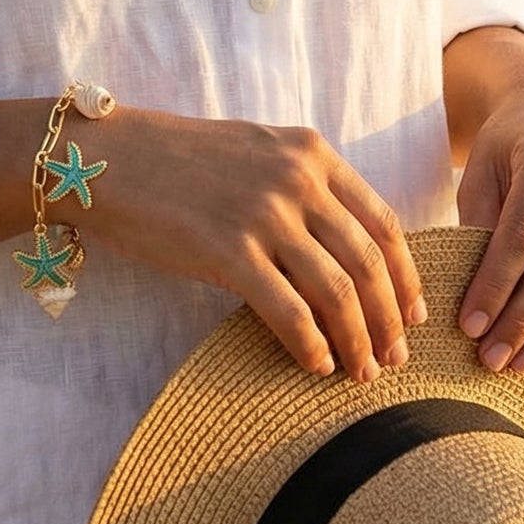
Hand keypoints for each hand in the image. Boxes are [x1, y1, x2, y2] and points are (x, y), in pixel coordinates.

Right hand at [67, 107, 426, 381]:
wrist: (109, 158)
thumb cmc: (181, 160)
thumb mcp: (259, 150)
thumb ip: (306, 184)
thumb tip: (348, 247)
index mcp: (311, 152)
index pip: (381, 221)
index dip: (405, 275)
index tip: (414, 314)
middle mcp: (296, 178)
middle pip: (367, 262)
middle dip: (389, 319)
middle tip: (396, 359)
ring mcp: (263, 214)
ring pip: (337, 291)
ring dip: (358, 340)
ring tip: (362, 373)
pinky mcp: (227, 251)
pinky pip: (288, 311)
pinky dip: (310, 345)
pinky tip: (316, 365)